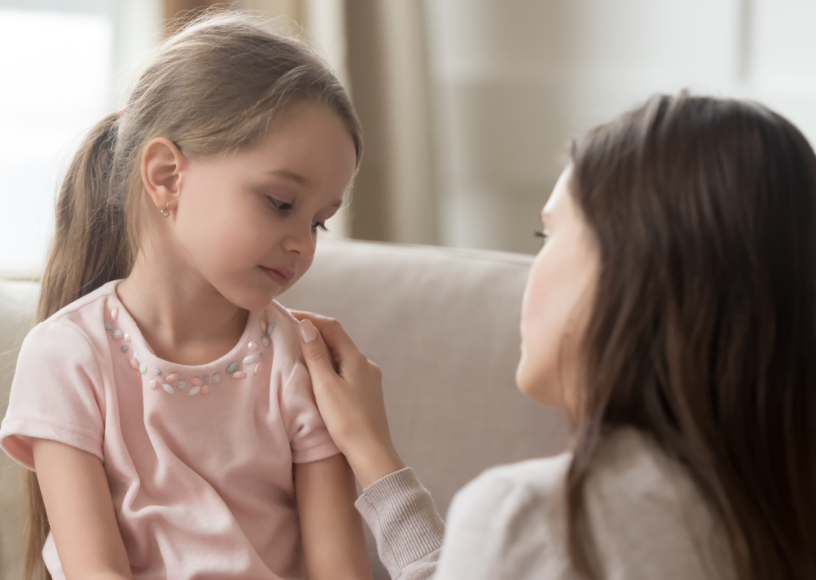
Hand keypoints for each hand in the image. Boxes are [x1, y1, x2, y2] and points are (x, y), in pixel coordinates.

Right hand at [292, 311, 404, 488]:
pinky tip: (318, 375)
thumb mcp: (325, 386)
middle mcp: (365, 364)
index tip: (287, 316)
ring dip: (321, 349)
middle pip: (337, 339)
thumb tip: (307, 326)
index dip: (309, 318)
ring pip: (341, 355)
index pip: (331, 326)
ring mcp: (368, 378)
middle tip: (289, 331)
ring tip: (299, 351)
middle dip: (314, 332)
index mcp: (356, 358)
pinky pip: (345, 370)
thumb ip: (316, 355)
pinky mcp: (367, 392)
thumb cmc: (347, 421)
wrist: (372, 453)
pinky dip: (329, 365)